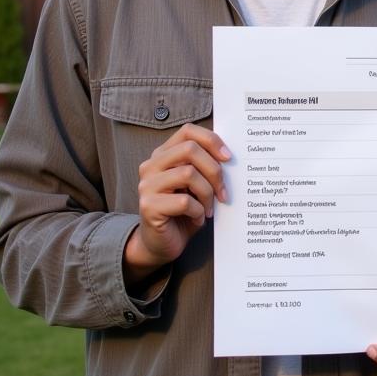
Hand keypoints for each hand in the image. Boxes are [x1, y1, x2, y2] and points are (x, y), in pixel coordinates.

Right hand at [123, 124, 231, 286]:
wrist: (161, 244)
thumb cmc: (183, 212)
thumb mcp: (196, 184)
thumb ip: (204, 166)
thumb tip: (229, 156)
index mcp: (163, 154)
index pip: (188, 131)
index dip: (211, 140)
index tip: (228, 157)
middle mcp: (151, 165)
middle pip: (190, 149)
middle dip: (214, 170)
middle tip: (223, 192)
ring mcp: (147, 185)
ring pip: (188, 173)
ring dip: (207, 194)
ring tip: (209, 208)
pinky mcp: (148, 206)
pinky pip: (183, 201)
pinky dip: (198, 211)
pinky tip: (197, 219)